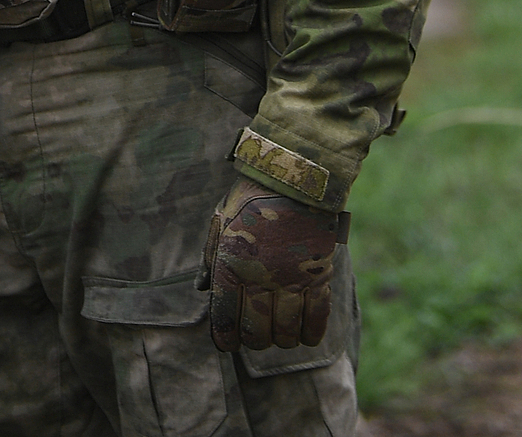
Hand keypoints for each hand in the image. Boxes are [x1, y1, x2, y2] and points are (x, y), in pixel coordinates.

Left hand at [202, 177, 342, 351]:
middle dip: (255, 341)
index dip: (226, 338)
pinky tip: (306, 335)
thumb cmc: (252, 198)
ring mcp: (291, 278)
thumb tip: (202, 289)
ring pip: (285, 330)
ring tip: (281, 336)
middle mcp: (259, 277)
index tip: (229, 343)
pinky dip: (311, 332)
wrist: (294, 177)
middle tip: (257, 338)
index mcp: (230, 265)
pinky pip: (316, 317)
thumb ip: (211, 258)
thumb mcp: (222, 222)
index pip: (225, 319)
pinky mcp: (318, 275)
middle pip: (256, 331)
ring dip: (283, 340)